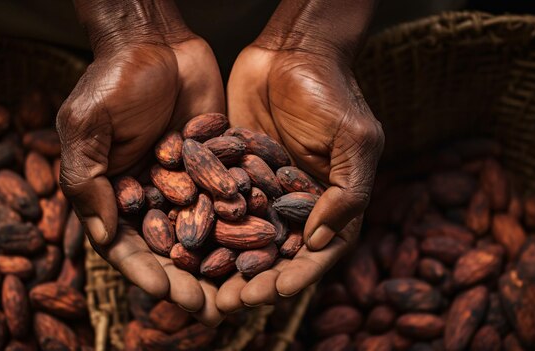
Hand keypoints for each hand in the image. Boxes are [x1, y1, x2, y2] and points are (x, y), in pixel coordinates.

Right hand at [57, 0, 224, 325]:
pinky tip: (265, 242)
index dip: (145, 270)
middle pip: (171, 248)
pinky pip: (231, 198)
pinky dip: (245, 222)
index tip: (166, 290)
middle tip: (212, 307)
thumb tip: (100, 235)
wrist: (156, 40)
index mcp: (115, 195)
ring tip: (243, 289)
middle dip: (190, 279)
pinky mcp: (218, 165)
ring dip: (222, 262)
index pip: (127, 244)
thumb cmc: (111, 80)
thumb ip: (86, 179)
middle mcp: (153, 196)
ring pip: (206, 231)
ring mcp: (188, 182)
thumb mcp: (87, 127)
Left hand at [217, 0, 382, 309]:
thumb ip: (347, 194)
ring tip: (198, 285)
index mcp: (328, 205)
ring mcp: (258, 190)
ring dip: (221, 263)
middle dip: (251, 281)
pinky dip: (200, 225)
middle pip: (272, 255)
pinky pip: (214, 204)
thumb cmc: (333, 92)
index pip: (314, 254)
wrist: (292, 51)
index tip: (269, 293)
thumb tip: (319, 243)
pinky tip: (178, 243)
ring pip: (239, 236)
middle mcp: (292, 205)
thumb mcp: (355, 141)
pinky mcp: (229, 171)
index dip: (294, 277)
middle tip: (225, 303)